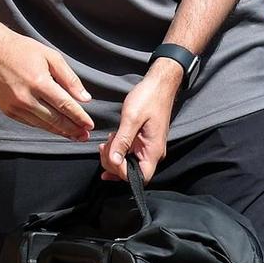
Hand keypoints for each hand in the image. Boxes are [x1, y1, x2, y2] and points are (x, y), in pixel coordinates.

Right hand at [0, 28, 93, 142]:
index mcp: (39, 82)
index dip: (79, 117)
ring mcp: (15, 106)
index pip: (65, 105)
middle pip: (55, 120)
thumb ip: (69, 78)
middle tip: (85, 136)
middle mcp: (26, 98)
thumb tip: (85, 99)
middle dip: (73, 129)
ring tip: (74, 136)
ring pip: (43, 124)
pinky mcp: (7, 110)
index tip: (90, 125)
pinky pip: (30, 123)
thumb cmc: (22, 49)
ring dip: (60, 132)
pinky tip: (55, 128)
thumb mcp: (50, 56)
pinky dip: (44, 126)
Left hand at [102, 65, 180, 181]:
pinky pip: (129, 154)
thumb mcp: (132, 118)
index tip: (110, 157)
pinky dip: (118, 151)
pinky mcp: (143, 142)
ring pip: (129, 164)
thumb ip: (122, 141)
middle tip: (104, 148)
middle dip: (114, 164)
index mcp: (153, 150)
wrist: (159, 84)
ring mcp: (148, 148)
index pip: (140, 177)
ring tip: (107, 141)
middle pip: (132, 173)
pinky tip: (112, 140)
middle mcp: (153, 152)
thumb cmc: (149, 97)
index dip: (122, 173)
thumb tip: (114, 161)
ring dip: (114, 157)